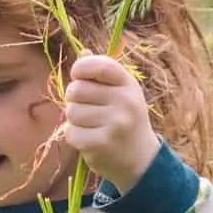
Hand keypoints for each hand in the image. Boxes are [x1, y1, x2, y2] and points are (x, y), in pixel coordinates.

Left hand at [64, 53, 160, 191]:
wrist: (141, 159)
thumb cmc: (126, 120)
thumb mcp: (121, 93)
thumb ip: (101, 74)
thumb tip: (83, 52)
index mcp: (128, 84)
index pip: (99, 65)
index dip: (80, 68)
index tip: (78, 76)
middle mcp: (125, 101)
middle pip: (76, 90)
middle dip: (74, 99)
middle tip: (87, 108)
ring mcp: (115, 123)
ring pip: (71, 112)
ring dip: (75, 120)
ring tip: (91, 126)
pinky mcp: (102, 143)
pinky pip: (71, 133)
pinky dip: (75, 137)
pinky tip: (90, 139)